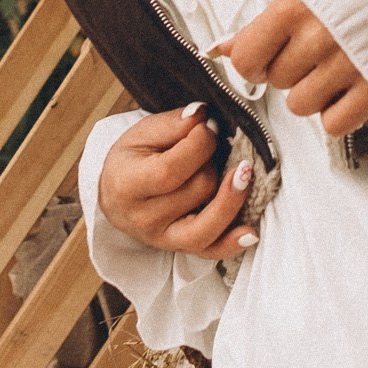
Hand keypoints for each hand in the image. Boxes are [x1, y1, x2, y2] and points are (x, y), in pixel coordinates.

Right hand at [97, 103, 255, 258]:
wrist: (116, 196)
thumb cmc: (131, 161)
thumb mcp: (141, 135)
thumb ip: (172, 124)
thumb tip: (201, 115)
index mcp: (128, 185)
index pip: (171, 169)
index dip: (198, 145)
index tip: (207, 126)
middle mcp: (144, 218)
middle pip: (197, 190)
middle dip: (212, 162)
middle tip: (211, 145)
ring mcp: (163, 238)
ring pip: (208, 224)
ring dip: (232, 197)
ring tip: (246, 173)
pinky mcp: (180, 248)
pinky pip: (210, 251)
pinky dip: (232, 243)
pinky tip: (250, 232)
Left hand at [213, 0, 367, 137]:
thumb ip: (268, 19)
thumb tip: (221, 48)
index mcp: (297, 5)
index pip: (246, 58)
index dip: (254, 62)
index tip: (269, 56)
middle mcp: (318, 37)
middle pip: (277, 81)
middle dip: (291, 71)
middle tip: (318, 51)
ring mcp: (349, 66)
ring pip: (302, 105)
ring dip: (314, 93)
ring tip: (338, 67)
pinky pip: (334, 122)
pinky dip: (339, 112)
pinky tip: (352, 89)